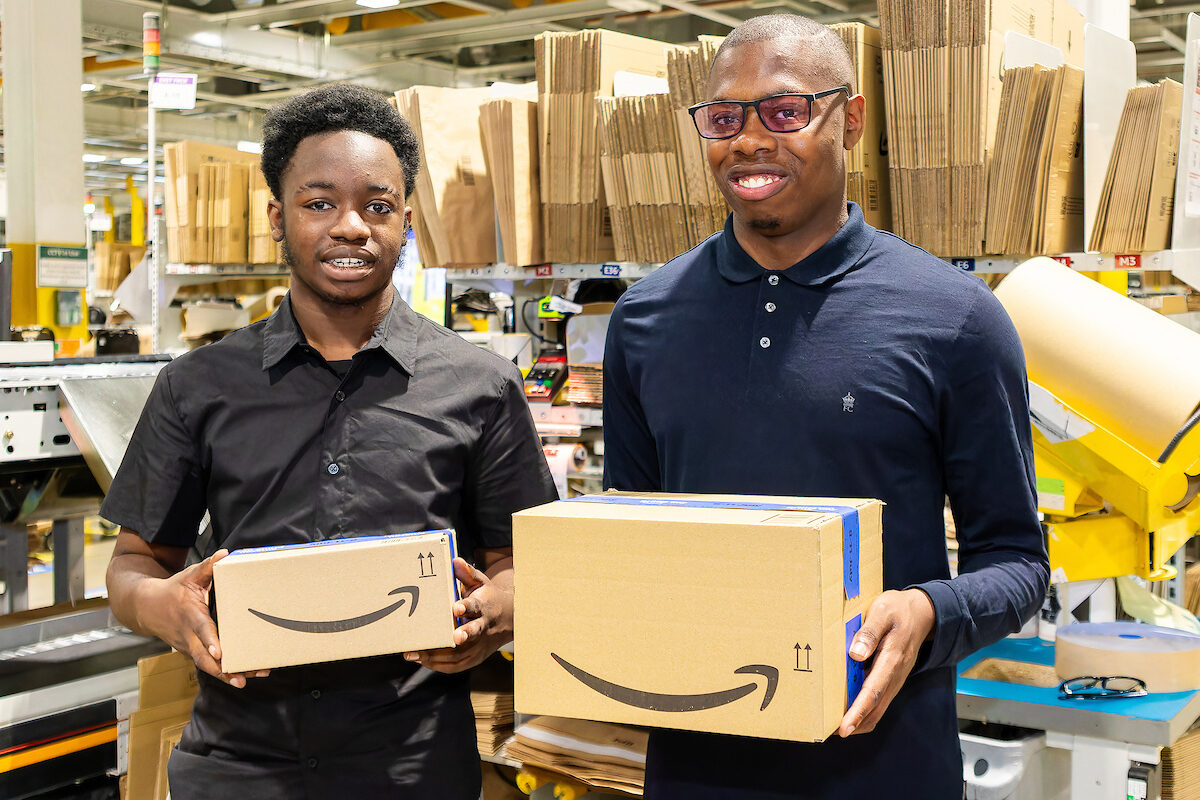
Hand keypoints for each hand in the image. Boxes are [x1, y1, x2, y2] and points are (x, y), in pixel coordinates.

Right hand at [141, 549, 269, 688]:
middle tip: (243, 677)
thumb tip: (225, 554)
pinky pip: (208, 665)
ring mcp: (189, 647)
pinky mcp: (192, 653)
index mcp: (189, 615)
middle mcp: (188, 636)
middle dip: (223, 669)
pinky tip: (245, 675)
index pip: (201, 629)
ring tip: (248, 678)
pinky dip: (223, 672)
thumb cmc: (173, 590)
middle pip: (204, 658)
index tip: (219, 652)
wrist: (147, 608)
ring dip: (227, 675)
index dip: (210, 641)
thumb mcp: (189, 575)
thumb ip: (208, 566)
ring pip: (207, 666)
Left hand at [403, 556, 512, 672]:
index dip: (465, 607)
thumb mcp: (481, 582)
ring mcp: (481, 644)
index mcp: (484, 606)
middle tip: (450, 638)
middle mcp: (484, 626)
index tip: (455, 608)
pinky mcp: (476, 657)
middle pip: (473, 632)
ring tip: (416, 653)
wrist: (509, 619)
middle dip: (461, 635)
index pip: (475, 606)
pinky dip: (440, 664)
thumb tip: (455, 561)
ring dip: (439, 655)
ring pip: (461, 653)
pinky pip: (457, 665)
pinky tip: (422, 660)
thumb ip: (467, 573)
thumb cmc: (488, 598)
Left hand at [838, 588, 934, 736]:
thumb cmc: (899, 610)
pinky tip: (851, 709)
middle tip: (833, 732)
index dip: (858, 711)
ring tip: (838, 726)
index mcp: (892, 658)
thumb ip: (869, 631)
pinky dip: (866, 710)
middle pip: (876, 708)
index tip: (844, 727)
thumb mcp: (882, 611)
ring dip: (861, 719)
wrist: (923, 612)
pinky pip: (880, 700)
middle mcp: (895, 674)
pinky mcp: (892, 678)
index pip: (872, 691)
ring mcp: (895, 678)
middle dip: (856, 723)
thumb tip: (855, 653)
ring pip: (879, 708)